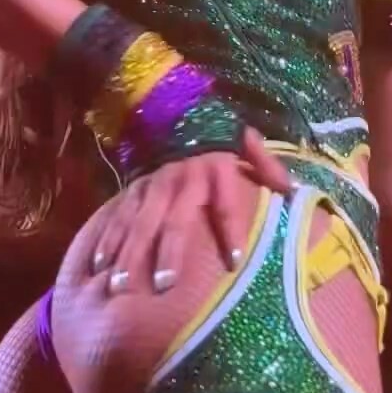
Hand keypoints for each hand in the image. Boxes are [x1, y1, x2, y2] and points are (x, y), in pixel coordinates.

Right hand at [90, 128, 294, 295]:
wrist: (175, 106)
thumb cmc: (216, 132)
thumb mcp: (245, 140)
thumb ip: (266, 165)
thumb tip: (293, 190)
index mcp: (214, 170)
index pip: (225, 204)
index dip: (231, 231)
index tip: (235, 261)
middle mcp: (182, 180)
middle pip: (174, 221)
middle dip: (168, 253)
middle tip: (164, 286)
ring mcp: (154, 185)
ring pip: (140, 223)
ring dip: (130, 255)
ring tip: (120, 286)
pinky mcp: (134, 188)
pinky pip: (118, 216)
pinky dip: (108, 241)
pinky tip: (98, 267)